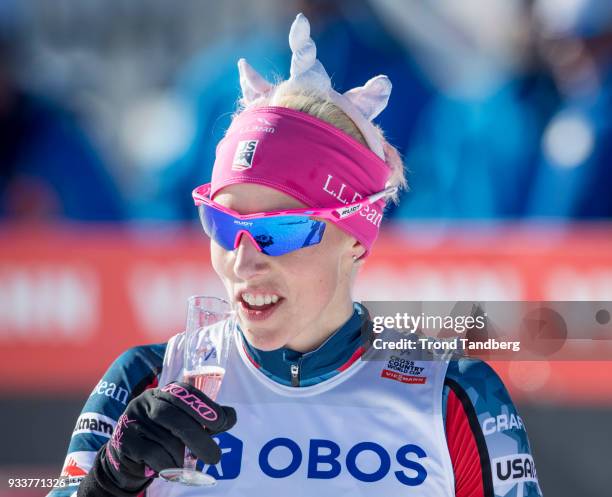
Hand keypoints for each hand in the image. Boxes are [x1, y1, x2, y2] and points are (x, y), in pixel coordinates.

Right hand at [77, 382, 235, 496]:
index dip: (207, 407)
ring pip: (163, 437)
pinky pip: (151, 453)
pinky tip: (173, 470)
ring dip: (181, 457)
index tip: (223, 423)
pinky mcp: (124, 439)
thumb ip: (207, 421)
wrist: (128, 456)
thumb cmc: (165, 437)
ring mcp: (133, 418)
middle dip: (198, 437)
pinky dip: (167, 465)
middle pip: (173, 416)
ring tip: (188, 466)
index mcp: (167, 391)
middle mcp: (148, 400)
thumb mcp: (185, 425)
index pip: (188, 394)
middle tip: (214, 457)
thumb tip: (231, 416)